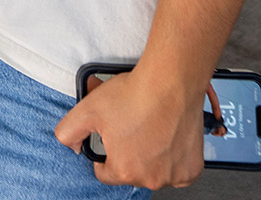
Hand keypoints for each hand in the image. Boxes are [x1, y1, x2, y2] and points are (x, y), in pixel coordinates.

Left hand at [54, 63, 205, 188]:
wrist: (170, 82)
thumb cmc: (136, 95)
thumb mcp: (86, 110)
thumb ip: (68, 132)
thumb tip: (72, 146)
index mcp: (124, 169)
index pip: (105, 173)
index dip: (105, 154)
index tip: (112, 140)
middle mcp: (151, 178)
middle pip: (131, 172)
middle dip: (128, 153)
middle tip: (131, 128)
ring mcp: (174, 175)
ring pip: (155, 171)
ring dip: (151, 156)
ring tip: (149, 129)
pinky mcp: (192, 168)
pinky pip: (177, 169)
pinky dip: (172, 157)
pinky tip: (166, 137)